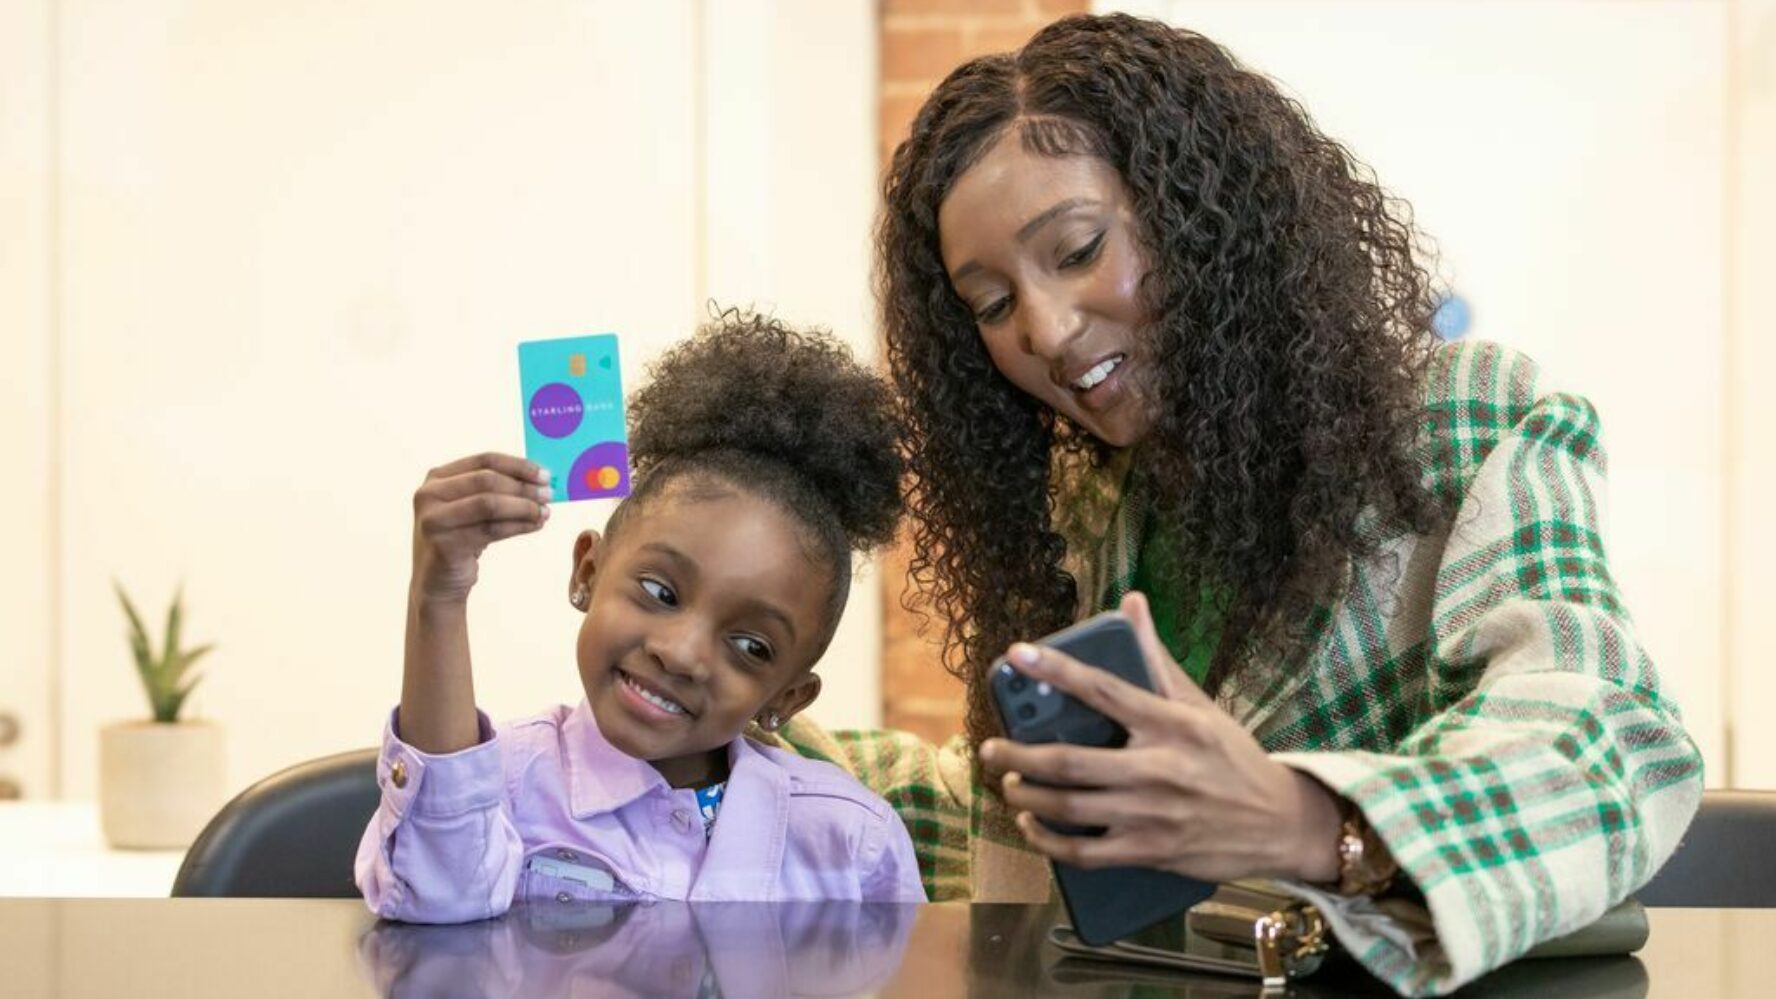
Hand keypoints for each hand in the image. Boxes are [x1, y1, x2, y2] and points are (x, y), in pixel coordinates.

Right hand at [410, 453, 551, 602]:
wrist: (437, 582)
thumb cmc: (460, 540)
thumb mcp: (469, 508)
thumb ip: (495, 490)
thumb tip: (539, 480)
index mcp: (437, 477)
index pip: (484, 460)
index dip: (518, 466)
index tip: (544, 474)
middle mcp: (429, 494)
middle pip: (487, 481)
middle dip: (523, 487)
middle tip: (549, 494)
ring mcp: (434, 520)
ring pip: (490, 504)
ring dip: (524, 507)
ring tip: (545, 512)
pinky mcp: (444, 544)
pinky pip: (491, 530)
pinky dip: (519, 526)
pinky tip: (535, 526)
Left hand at [979, 591, 1342, 882]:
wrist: (1281, 824)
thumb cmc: (1232, 757)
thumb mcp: (1199, 705)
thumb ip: (1156, 657)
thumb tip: (1131, 602)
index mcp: (1171, 723)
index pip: (1103, 688)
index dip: (1055, 669)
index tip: (1016, 654)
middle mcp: (1159, 768)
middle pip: (1069, 760)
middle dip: (1017, 754)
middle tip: (991, 748)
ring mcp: (1152, 814)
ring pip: (1068, 807)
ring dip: (1026, 795)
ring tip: (1008, 783)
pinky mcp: (1151, 852)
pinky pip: (1085, 851)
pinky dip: (1048, 839)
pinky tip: (1031, 824)